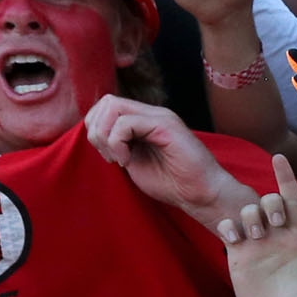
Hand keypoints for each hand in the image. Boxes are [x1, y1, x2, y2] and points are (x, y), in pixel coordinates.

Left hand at [85, 94, 241, 217]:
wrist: (201, 194)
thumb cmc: (172, 183)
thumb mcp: (134, 161)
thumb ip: (118, 145)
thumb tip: (96, 136)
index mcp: (144, 121)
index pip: (106, 106)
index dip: (96, 128)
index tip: (107, 155)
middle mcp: (151, 113)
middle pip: (106, 101)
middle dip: (96, 130)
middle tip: (109, 156)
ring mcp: (159, 117)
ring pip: (112, 107)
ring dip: (105, 136)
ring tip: (119, 158)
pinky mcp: (165, 125)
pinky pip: (125, 123)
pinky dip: (117, 144)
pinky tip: (127, 160)